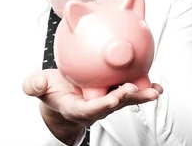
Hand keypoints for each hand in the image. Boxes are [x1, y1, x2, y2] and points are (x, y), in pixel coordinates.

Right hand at [23, 69, 162, 142]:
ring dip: (140, 96)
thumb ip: (35, 86)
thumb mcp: (38, 88)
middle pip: (112, 106)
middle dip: (124, 99)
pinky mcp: (113, 93)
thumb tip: (37, 83)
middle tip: (134, 90)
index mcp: (76, 108)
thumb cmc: (50, 91)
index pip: (90, 109)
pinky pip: (130, 91)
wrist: (61, 96)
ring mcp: (105, 101)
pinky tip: (157, 85)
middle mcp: (95, 107)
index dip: (102, 105)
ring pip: (125, 100)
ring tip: (155, 91)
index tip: (113, 99)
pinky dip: (143, 89)